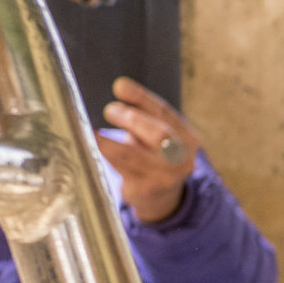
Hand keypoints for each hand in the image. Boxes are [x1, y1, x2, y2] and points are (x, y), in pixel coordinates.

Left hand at [97, 76, 201, 223]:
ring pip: (134, 154)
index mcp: (189, 138)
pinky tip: (94, 143)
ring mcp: (165, 177)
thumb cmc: (155, 155)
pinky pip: (121, 167)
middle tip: (109, 110)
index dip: (141, 97)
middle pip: (159, 134)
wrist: (161, 196)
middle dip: (132, 119)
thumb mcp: (159, 134)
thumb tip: (119, 86)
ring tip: (94, 128)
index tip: (119, 86)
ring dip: (110, 139)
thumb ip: (146, 114)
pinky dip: (106, 152)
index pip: (165, 112)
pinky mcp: (146, 189)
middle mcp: (182, 158)